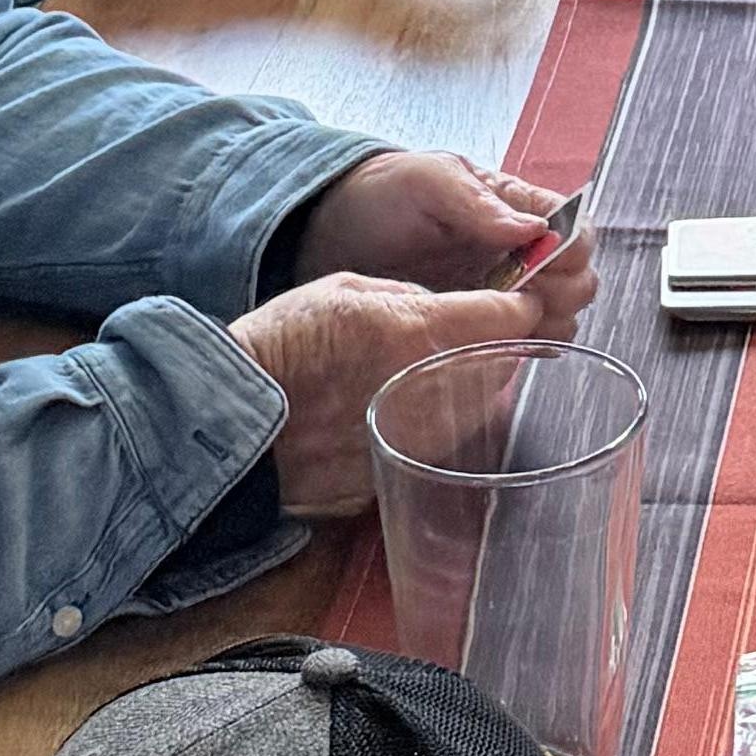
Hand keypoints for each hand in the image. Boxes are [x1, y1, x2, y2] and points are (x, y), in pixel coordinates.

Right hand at [226, 268, 570, 520]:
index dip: (519, 304)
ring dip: (476, 381)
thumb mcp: (342, 290)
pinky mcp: (406, 465)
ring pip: (481, 403)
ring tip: (443, 365)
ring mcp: (422, 434)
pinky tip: (414, 402)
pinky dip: (443, 416)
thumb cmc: (279, 346)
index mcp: (420, 331)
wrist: (236, 421)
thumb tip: (437, 306)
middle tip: (481, 330)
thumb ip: (404, 296)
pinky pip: (446, 435)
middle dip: (500, 343)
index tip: (519, 299)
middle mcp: (433, 386)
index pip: (507, 317)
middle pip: (502, 362)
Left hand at [281, 148, 600, 327]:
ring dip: (547, 324)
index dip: (572, 251)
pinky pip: (519, 343)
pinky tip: (494, 345)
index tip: (546, 264)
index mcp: (516, 207)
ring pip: (557, 317)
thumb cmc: (383, 195)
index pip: (575, 229)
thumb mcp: (428, 182)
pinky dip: (521, 348)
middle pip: (577, 279)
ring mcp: (500, 292)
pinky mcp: (477, 326)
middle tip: (527, 299)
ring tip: (507, 324)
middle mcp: (519, 252)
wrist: (331, 233)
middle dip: (564, 292)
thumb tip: (534, 231)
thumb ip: (478, 203)